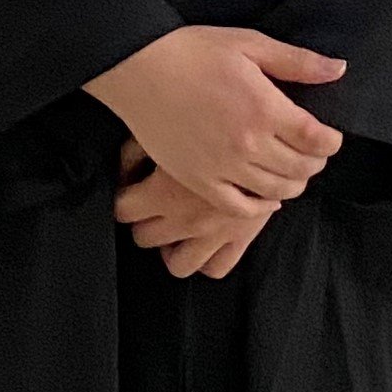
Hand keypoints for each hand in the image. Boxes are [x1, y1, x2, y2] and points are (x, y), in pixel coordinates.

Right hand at [83, 25, 345, 217]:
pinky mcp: (199, 181)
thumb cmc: (194, 51)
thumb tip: (338, 69)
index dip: (331, 142)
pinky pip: (239, 208)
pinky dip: (260, 207)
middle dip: (315, 162)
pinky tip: (265, 197)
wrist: (139, 68)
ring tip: (292, 171)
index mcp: (266, 109)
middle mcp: (248, 144)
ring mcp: (222, 167)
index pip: (317, 140)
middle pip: (301, 169)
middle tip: (313, 153)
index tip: (329, 137)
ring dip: (293, 184)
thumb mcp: (250, 44)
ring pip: (276, 192)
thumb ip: (297, 62)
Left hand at [114, 140, 278, 278]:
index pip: (122, 210)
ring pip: (178, 264)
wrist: (269, 134)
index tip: (130, 186)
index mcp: (162, 192)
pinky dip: (207, 258)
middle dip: (144, 221)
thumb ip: (137, 151)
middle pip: (144, 237)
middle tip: (152, 204)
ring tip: (177, 227)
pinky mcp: (240, 239)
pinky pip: (216, 267)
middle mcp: (185, 220)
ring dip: (173, 247)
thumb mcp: (167, 128)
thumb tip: (124, 169)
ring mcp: (213, 235)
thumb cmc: (213, 124)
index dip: (123, 196)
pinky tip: (205, 238)